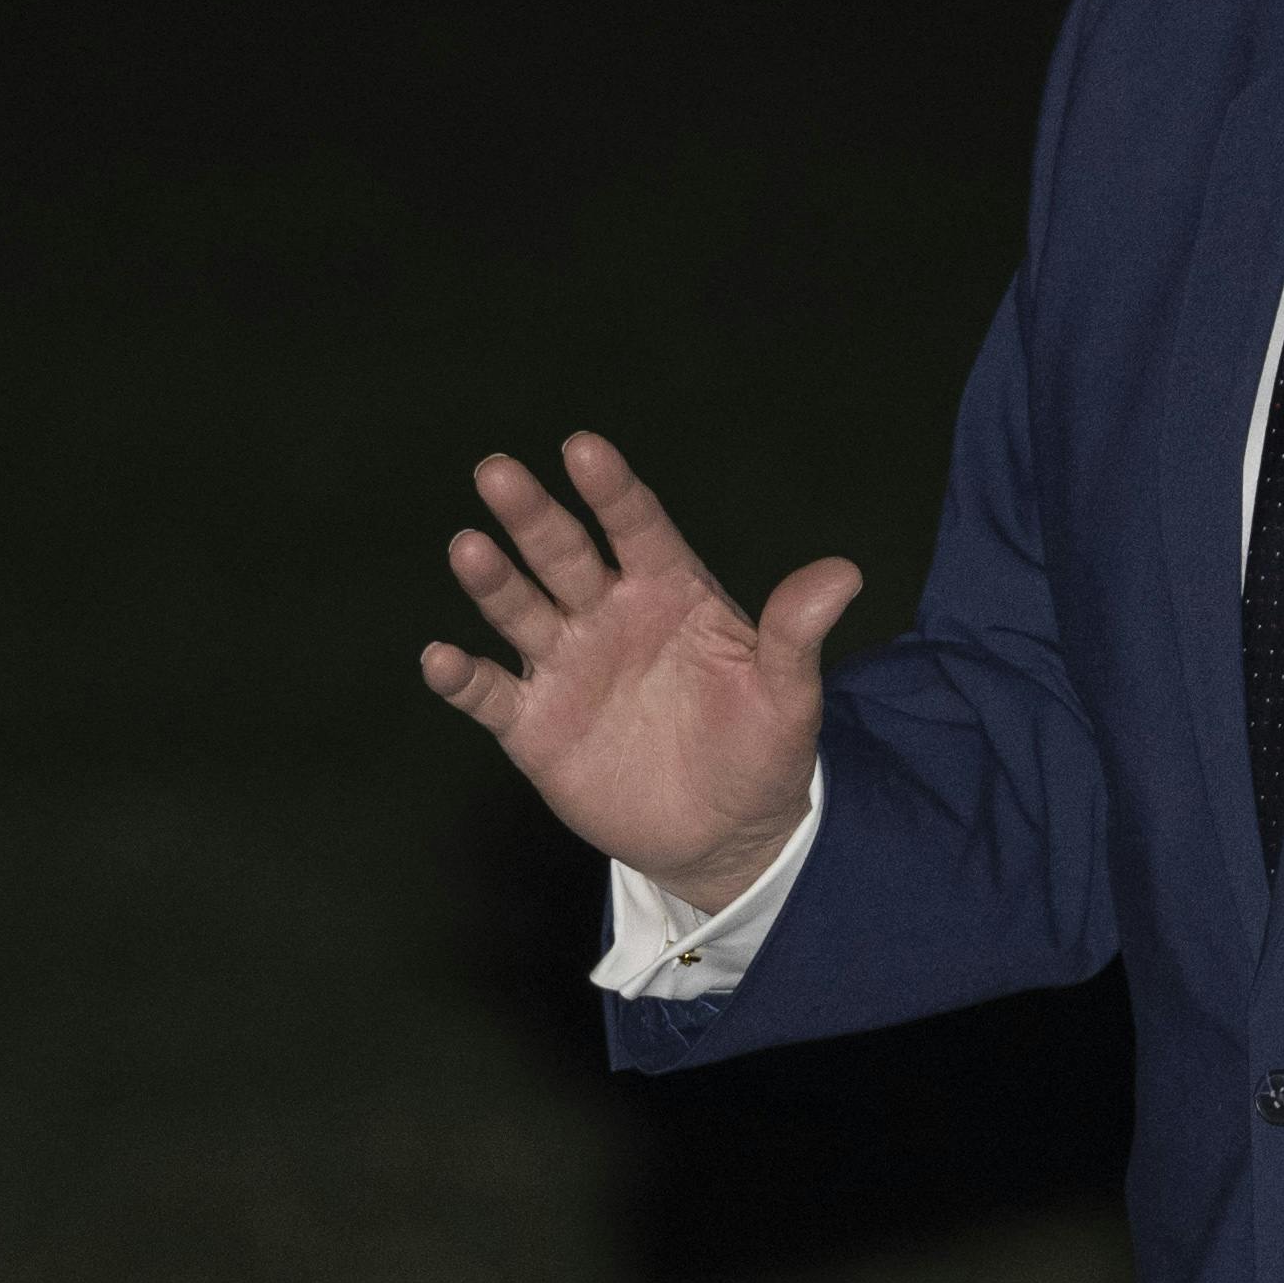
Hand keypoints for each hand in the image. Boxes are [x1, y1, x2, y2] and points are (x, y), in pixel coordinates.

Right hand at [420, 433, 858, 911]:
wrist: (725, 833)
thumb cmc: (760, 749)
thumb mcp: (787, 696)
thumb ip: (796, 634)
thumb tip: (845, 574)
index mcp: (669, 592)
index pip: (638, 528)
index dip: (611, 490)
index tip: (584, 449)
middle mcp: (608, 615)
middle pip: (565, 554)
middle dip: (533, 516)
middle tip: (498, 472)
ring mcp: (567, 666)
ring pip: (521, 610)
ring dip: (493, 580)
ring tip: (469, 548)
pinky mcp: (534, 724)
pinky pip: (491, 694)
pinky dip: (461, 678)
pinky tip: (439, 658)